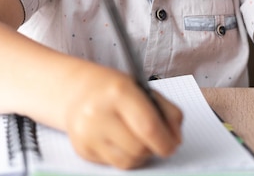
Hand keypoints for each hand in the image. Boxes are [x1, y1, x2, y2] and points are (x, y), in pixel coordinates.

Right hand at [62, 66, 182, 168]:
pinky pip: (114, 164)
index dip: (166, 142)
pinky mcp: (82, 148)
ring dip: (138, 155)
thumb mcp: (143, 89)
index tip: (172, 144)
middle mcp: (99, 112)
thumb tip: (175, 139)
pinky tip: (117, 139)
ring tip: (134, 137)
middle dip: (152, 147)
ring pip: (128, 162)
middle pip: (139, 149)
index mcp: (118, 91)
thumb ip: (167, 111)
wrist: (77, 91)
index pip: (148, 127)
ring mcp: (87, 132)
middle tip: (152, 138)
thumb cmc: (113, 90)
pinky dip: (122, 155)